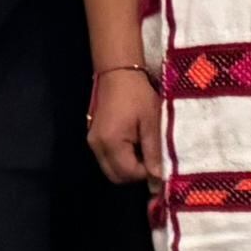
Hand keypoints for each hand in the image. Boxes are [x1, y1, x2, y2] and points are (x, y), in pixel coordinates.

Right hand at [86, 67, 158, 185]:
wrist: (117, 73)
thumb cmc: (137, 95)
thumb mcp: (151, 123)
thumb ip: (153, 151)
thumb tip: (158, 177)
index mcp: (112, 142)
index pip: (128, 173)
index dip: (146, 173)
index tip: (158, 161)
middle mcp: (97, 146)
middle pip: (115, 176)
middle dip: (134, 173)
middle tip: (150, 159)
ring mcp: (93, 141)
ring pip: (110, 168)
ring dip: (127, 166)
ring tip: (142, 149)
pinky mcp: (93, 136)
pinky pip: (106, 157)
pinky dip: (120, 158)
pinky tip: (132, 143)